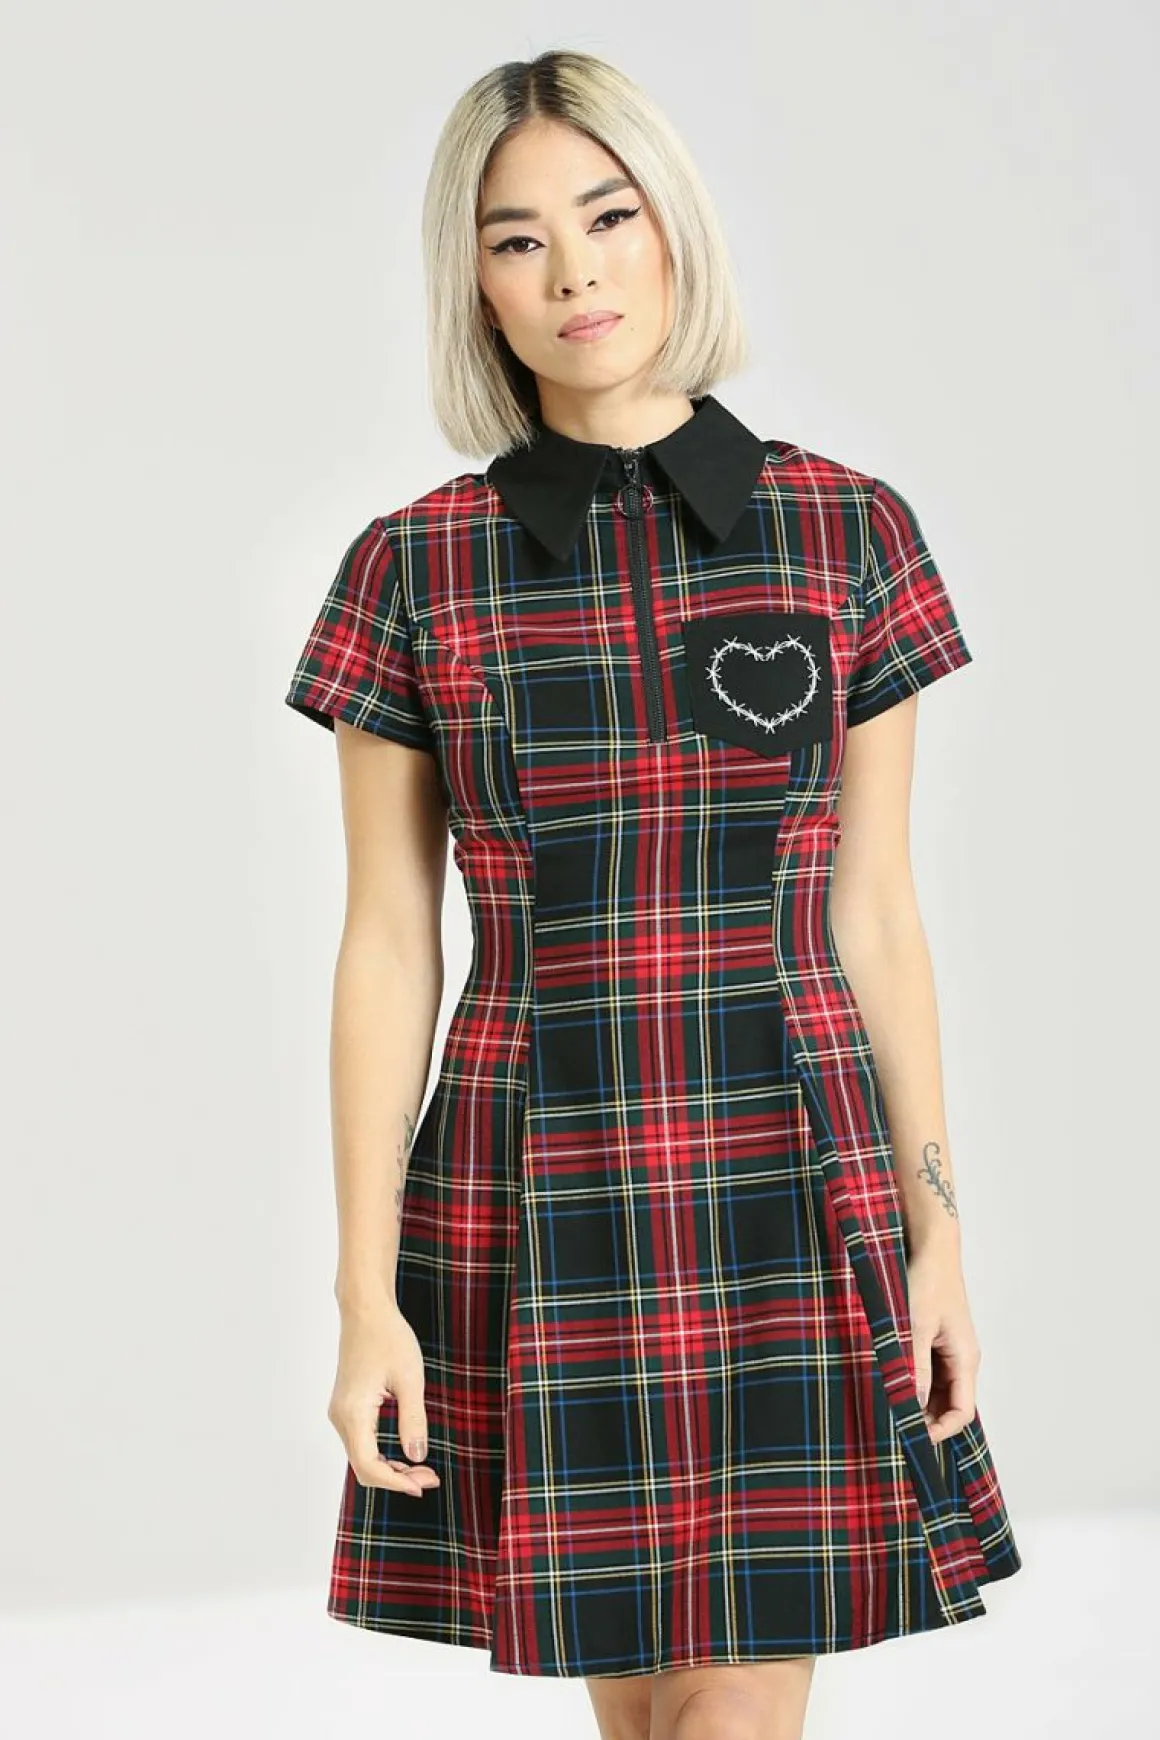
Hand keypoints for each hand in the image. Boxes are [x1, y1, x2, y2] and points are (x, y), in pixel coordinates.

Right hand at [328, 1292, 441, 1496]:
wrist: (365, 1310)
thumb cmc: (389, 1337)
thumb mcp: (410, 1379)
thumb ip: (413, 1420)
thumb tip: (417, 1457)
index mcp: (354, 1411)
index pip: (369, 1465)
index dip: (395, 1482)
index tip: (423, 1484)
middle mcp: (340, 1416)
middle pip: (363, 1466)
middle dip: (396, 1478)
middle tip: (429, 1479)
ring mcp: (340, 1412)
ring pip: (361, 1456)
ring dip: (389, 1468)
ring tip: (421, 1469)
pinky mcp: (346, 1406)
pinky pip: (360, 1442)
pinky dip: (381, 1453)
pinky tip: (403, 1452)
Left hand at [905, 1243, 980, 1444]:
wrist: (929, 1245)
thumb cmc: (927, 1279)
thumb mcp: (915, 1327)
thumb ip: (915, 1368)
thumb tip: (913, 1408)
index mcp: (965, 1359)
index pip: (961, 1412)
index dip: (939, 1430)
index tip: (912, 1438)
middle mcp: (960, 1358)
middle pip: (947, 1404)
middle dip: (924, 1417)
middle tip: (893, 1424)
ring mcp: (947, 1349)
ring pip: (934, 1389)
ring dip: (915, 1398)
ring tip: (888, 1403)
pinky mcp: (933, 1338)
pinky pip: (924, 1369)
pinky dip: (910, 1378)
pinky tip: (889, 1379)